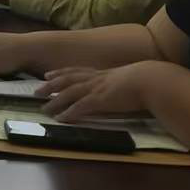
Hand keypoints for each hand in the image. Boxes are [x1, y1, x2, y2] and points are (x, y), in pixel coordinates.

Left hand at [41, 62, 156, 122]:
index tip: (48, 74)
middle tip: (37, 90)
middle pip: (67, 80)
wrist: (152, 80)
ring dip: (55, 101)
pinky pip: (79, 107)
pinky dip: (68, 113)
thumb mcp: (129, 78)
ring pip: (69, 93)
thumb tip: (121, 86)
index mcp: (103, 74)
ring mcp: (97, 89)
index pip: (77, 71)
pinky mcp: (100, 100)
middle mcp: (96, 79)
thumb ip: (121, 82)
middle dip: (50, 85)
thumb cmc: (146, 80)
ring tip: (43, 108)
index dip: (62, 73)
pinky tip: (60, 118)